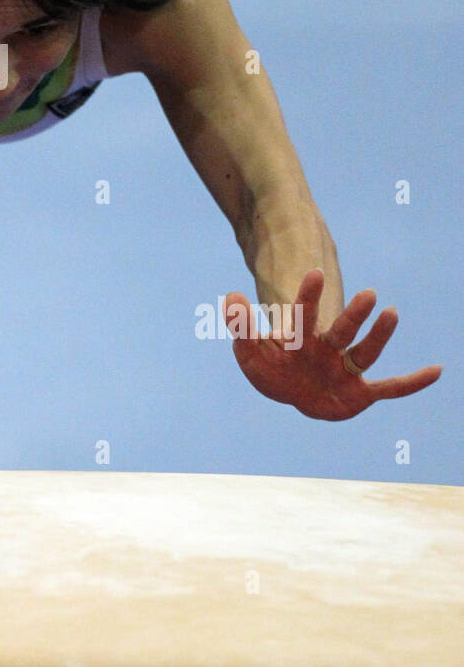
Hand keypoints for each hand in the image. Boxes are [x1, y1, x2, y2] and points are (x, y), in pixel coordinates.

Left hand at [224, 268, 440, 420]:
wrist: (292, 394)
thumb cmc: (272, 368)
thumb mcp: (249, 352)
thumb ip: (241, 326)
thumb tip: (230, 296)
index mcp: (301, 339)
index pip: (303, 315)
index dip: (308, 297)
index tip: (316, 273)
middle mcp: (327, 350)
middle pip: (341, 331)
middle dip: (353, 315)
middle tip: (368, 294)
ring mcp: (345, 370)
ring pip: (365, 352)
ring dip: (378, 336)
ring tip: (392, 312)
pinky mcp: (360, 392)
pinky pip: (390, 388)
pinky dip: (412, 383)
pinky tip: (437, 371)